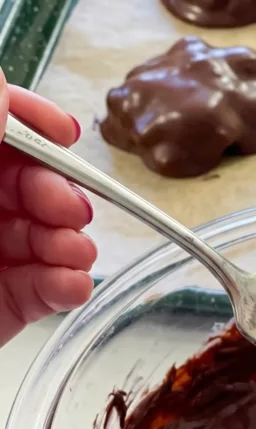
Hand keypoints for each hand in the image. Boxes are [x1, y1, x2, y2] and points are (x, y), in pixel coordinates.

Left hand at [0, 71, 95, 347]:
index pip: (1, 129)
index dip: (32, 122)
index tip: (62, 131)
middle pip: (31, 181)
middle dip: (59, 190)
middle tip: (67, 206)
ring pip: (46, 235)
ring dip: (70, 241)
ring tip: (75, 252)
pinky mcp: (6, 306)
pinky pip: (46, 289)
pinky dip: (66, 286)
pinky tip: (70, 284)